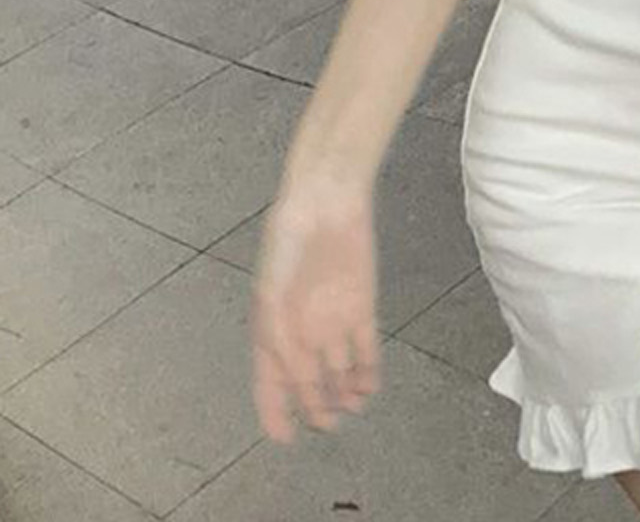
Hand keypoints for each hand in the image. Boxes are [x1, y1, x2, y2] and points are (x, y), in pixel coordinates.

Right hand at [250, 173, 381, 442]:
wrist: (324, 203)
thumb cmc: (287, 246)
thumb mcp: (272, 298)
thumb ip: (283, 342)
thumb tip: (298, 380)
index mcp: (271, 330)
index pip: (270, 382)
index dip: (274, 411)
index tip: (284, 438)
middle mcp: (303, 330)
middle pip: (310, 380)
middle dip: (316, 406)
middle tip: (326, 425)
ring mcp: (333, 319)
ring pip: (340, 369)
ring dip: (344, 392)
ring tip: (349, 410)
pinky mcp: (362, 306)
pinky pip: (366, 346)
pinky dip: (368, 369)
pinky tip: (368, 387)